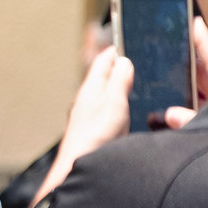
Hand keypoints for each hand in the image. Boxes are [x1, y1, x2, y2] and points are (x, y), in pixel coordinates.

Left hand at [32, 47, 135, 207]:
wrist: (78, 167)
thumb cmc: (95, 136)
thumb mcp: (113, 103)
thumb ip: (118, 81)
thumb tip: (123, 61)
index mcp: (91, 90)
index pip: (102, 63)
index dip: (113, 51)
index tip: (122, 39)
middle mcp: (86, 101)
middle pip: (101, 78)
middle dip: (115, 67)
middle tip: (129, 56)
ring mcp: (88, 117)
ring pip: (103, 94)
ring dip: (115, 85)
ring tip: (129, 79)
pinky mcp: (92, 132)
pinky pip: (106, 110)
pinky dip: (115, 104)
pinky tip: (123, 110)